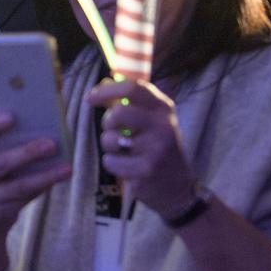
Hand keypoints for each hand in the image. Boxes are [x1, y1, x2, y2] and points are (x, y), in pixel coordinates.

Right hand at [0, 112, 71, 239]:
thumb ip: (3, 146)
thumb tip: (42, 129)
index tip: (11, 117)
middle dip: (27, 153)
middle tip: (52, 144)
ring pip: (17, 185)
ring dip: (44, 176)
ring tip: (66, 168)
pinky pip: (24, 199)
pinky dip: (43, 187)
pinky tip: (58, 178)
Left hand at [88, 79, 196, 219]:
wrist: (179, 188)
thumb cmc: (159, 149)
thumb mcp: (153, 121)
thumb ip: (131, 102)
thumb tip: (104, 82)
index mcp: (164, 109)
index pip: (133, 88)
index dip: (107, 90)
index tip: (91, 97)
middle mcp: (163, 127)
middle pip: (119, 112)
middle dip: (107, 122)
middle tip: (111, 130)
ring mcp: (155, 150)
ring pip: (110, 139)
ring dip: (108, 145)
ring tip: (123, 151)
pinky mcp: (145, 172)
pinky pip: (110, 161)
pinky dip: (112, 164)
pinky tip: (126, 167)